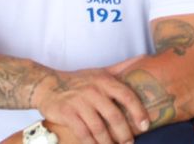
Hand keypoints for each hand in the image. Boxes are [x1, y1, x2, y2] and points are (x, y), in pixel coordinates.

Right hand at [30, 68, 149, 143]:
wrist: (48, 85)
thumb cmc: (79, 80)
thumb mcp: (100, 71)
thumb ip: (121, 68)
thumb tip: (144, 58)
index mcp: (104, 81)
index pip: (127, 96)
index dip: (138, 112)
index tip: (145, 125)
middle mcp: (93, 90)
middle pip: (114, 116)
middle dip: (124, 133)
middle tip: (130, 143)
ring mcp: (79, 102)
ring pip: (99, 128)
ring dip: (109, 142)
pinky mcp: (67, 114)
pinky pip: (83, 133)